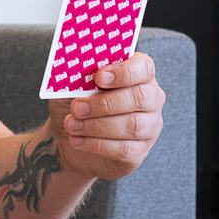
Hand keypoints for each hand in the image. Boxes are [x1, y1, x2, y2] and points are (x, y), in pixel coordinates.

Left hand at [48, 53, 164, 180]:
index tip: (98, 77)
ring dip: (97, 125)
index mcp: (137, 74)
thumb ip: (81, 74)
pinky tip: (77, 140)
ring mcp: (149, 126)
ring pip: (133, 125)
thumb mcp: (72, 84)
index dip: (124, 72)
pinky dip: (97, 144)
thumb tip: (78, 68)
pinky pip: (125, 149)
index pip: (143, 67)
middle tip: (76, 107)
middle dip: (104, 103)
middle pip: (140, 97)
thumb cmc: (75, 102)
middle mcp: (151, 99)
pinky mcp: (140, 151)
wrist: (67, 135)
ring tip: (71, 125)